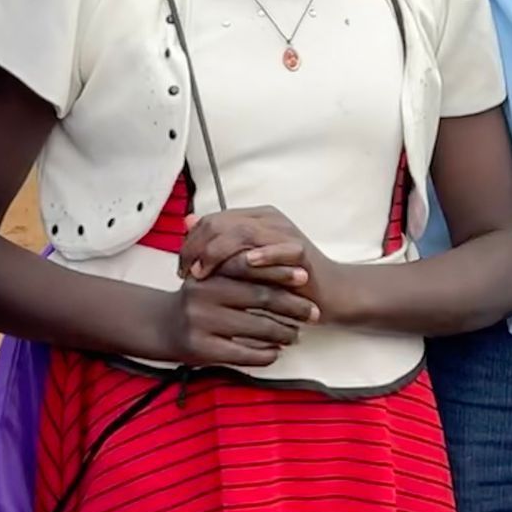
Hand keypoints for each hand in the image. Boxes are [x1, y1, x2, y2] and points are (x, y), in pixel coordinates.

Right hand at [168, 268, 314, 368]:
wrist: (162, 325)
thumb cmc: (199, 298)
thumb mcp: (213, 275)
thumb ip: (240, 264)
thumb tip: (286, 254)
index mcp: (210, 272)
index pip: (252, 268)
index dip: (281, 272)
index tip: (306, 277)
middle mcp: (204, 294)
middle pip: (260, 297)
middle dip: (292, 305)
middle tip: (313, 311)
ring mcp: (202, 322)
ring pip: (257, 327)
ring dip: (283, 332)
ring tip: (296, 334)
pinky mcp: (202, 348)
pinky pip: (244, 353)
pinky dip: (265, 354)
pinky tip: (276, 352)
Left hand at [181, 205, 311, 288]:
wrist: (330, 292)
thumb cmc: (285, 281)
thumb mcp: (247, 262)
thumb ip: (220, 244)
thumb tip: (187, 222)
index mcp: (254, 218)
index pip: (211, 220)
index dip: (190, 243)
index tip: (181, 269)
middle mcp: (268, 220)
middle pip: (221, 223)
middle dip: (197, 249)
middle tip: (186, 274)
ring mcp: (285, 233)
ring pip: (243, 231)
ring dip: (218, 253)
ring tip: (204, 273)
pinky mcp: (301, 251)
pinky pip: (278, 249)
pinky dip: (261, 254)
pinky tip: (246, 264)